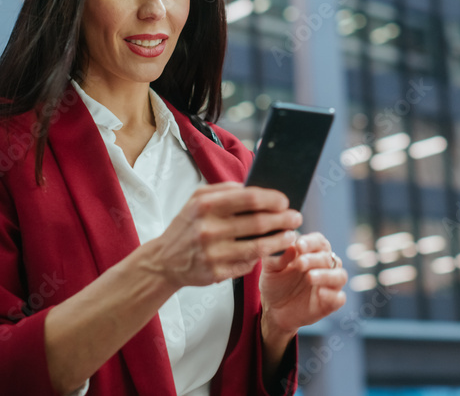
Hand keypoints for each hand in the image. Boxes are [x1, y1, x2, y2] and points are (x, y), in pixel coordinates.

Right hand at [145, 182, 302, 287]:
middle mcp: (209, 229)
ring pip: (258, 246)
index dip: (272, 199)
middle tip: (296, 217)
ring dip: (280, 240)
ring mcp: (213, 253)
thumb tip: (254, 187)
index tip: (285, 201)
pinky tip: (269, 251)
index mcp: (206, 206)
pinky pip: (248, 264)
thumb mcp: (196, 199)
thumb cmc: (186, 227)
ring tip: (290, 235)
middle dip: (283, 219)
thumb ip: (224, 190)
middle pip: (259, 222)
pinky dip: (261, 257)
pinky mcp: (217, 273)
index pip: (249, 198)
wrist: (163, 261)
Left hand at [259, 232, 347, 336]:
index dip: (311, 242)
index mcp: (312, 253)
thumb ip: (279, 257)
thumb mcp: (271, 270)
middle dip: (314, 259)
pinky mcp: (331, 303)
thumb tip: (291, 247)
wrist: (274, 309)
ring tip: (309, 277)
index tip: (299, 245)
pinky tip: (320, 293)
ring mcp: (329, 285)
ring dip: (326, 275)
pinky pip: (339, 298)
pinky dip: (331, 295)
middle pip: (328, 258)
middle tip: (300, 263)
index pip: (319, 242)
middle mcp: (325, 267)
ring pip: (340, 276)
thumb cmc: (275, 284)